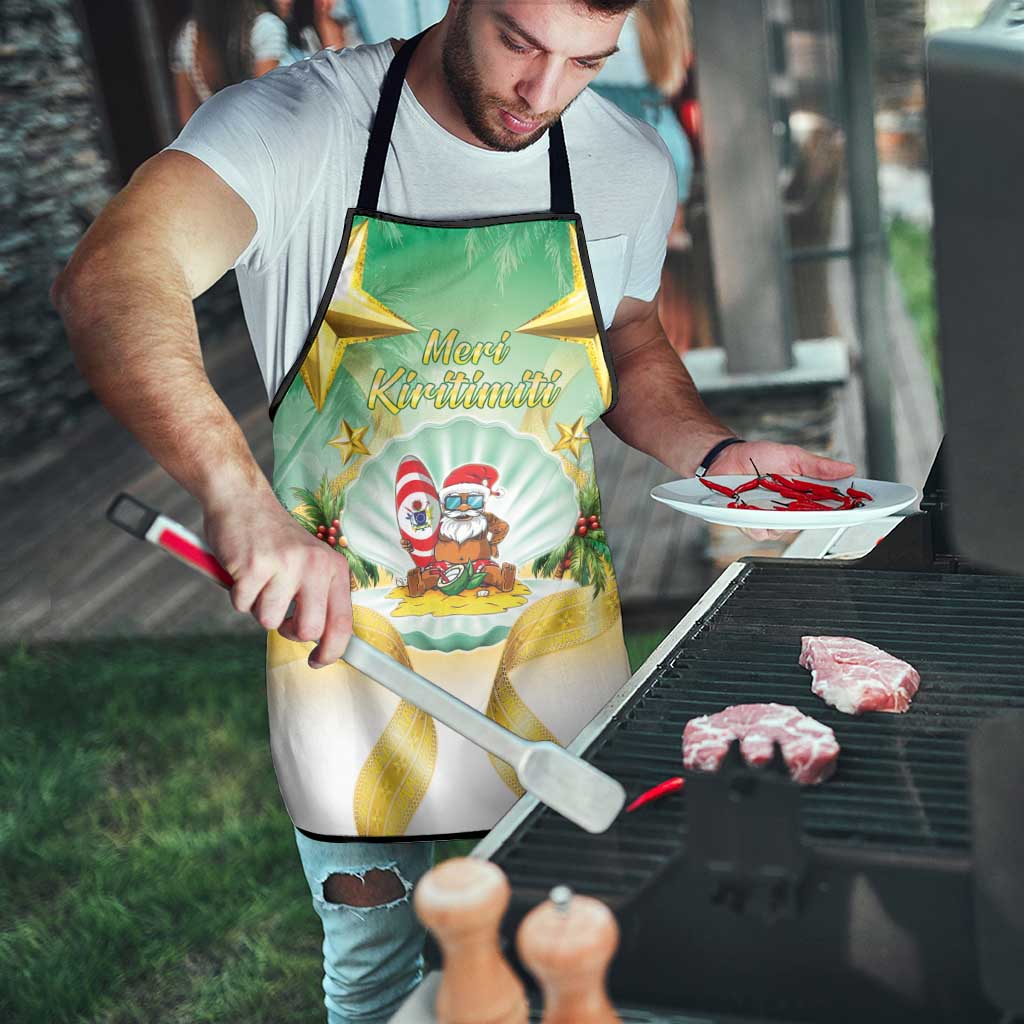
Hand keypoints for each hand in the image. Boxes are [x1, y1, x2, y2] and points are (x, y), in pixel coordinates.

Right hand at [203, 487, 352, 668]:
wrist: (242, 499)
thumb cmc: (274, 539)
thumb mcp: (310, 562)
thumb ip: (319, 596)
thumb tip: (323, 642)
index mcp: (334, 567)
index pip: (343, 622)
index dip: (332, 651)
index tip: (318, 661)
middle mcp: (315, 565)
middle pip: (309, 630)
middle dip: (289, 632)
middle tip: (280, 615)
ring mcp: (285, 565)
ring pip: (269, 621)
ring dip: (258, 608)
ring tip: (259, 581)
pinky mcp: (254, 566)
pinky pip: (242, 606)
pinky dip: (238, 595)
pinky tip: (243, 572)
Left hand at [709, 441, 856, 541]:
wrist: (726, 457)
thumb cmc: (758, 457)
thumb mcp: (792, 456)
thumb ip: (818, 466)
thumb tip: (848, 468)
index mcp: (803, 495)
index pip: (828, 507)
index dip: (844, 510)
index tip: (857, 508)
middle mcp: (789, 510)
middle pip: (808, 523)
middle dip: (813, 517)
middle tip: (813, 506)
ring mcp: (769, 518)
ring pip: (784, 531)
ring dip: (781, 519)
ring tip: (775, 504)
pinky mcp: (750, 523)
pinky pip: (759, 532)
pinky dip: (758, 524)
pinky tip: (755, 512)